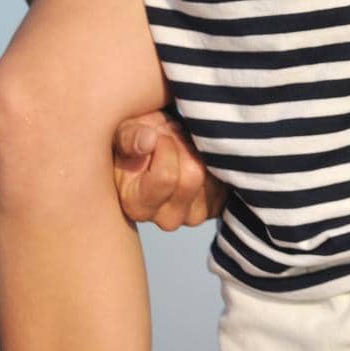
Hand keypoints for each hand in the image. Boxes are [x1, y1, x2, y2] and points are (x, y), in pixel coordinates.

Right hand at [113, 111, 227, 230]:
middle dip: (184, 145)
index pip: (166, 177)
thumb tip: (148, 141)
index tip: (155, 133)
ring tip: (182, 143)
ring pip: (211, 178)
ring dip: (199, 152)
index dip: (165, 145)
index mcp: (136, 205)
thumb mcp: (123, 131)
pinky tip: (197, 153)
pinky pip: (226, 181)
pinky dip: (214, 161)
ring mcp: (193, 217)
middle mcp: (166, 219)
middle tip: (171, 134)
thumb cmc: (134, 136)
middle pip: (192, 178)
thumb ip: (129, 138)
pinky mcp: (215, 208)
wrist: (156, 141)